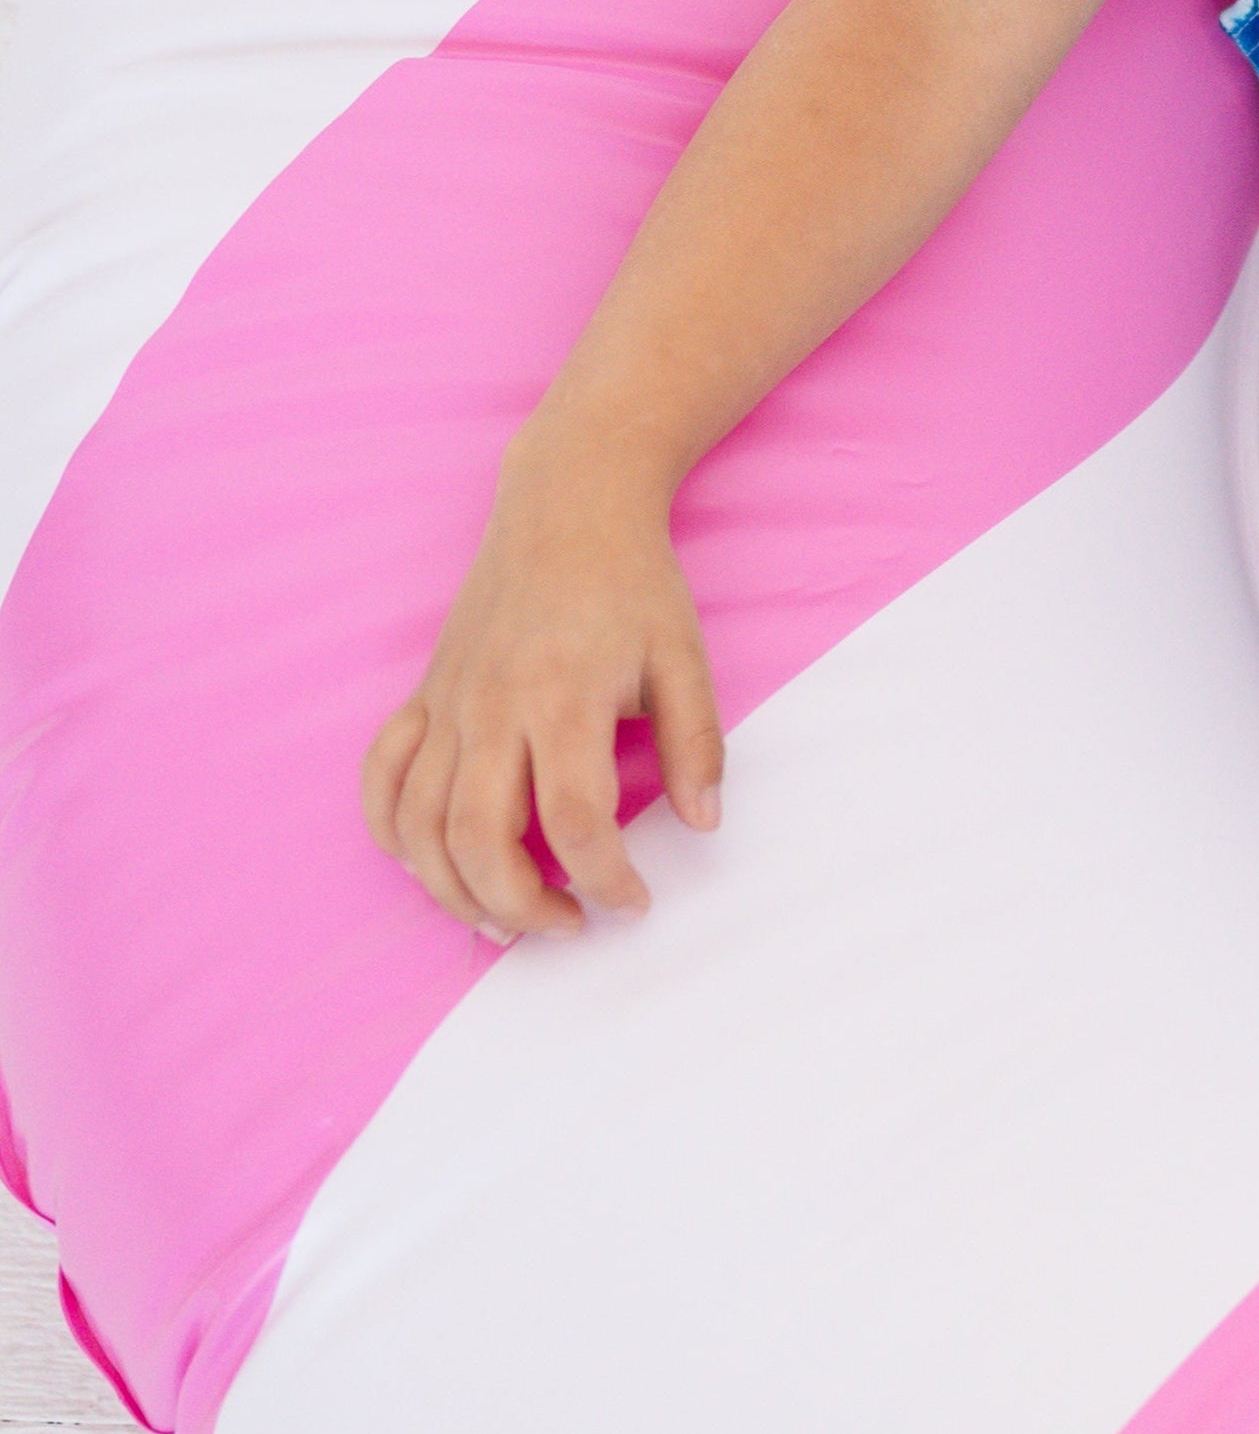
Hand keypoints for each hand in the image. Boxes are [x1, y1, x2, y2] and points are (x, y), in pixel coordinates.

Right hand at [360, 435, 722, 941]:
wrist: (567, 505)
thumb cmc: (633, 583)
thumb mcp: (685, 658)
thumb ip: (698, 744)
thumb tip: (704, 824)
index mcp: (562, 699)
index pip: (574, 821)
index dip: (604, 880)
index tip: (634, 903)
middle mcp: (490, 708)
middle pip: (479, 840)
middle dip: (521, 905)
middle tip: (569, 927)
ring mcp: (446, 704)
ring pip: (418, 826)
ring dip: (452, 890)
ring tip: (503, 922)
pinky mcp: (422, 696)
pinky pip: (380, 779)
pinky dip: (390, 833)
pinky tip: (427, 864)